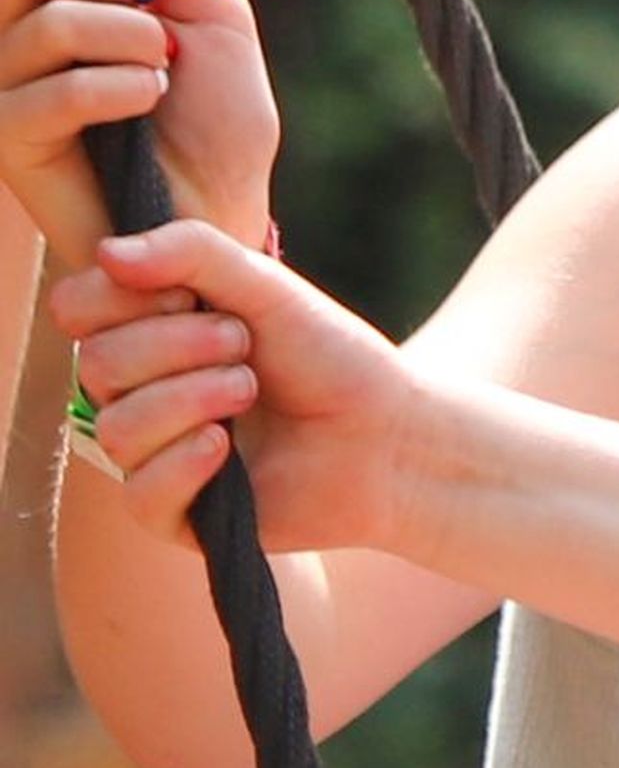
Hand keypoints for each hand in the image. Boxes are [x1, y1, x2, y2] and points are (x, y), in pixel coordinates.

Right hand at [0, 0, 277, 267]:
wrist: (222, 207)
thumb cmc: (216, 117)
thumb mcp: (211, 12)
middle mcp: (8, 31)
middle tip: (148, 4)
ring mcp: (2, 85)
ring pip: (45, 22)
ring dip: (129, 38)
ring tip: (159, 67)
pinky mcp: (9, 141)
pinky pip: (55, 90)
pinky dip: (122, 88)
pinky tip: (144, 103)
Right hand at [65, 223, 413, 552]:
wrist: (393, 434)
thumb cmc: (331, 356)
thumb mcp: (266, 286)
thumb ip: (192, 252)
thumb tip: (106, 252)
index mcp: (147, 334)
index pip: (76, 308)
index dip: (124, 297)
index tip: (189, 296)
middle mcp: (138, 394)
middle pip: (95, 365)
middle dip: (177, 345)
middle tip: (244, 344)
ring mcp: (153, 455)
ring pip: (116, 427)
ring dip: (192, 398)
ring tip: (252, 391)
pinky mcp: (178, 514)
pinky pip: (140, 494)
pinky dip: (184, 462)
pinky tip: (227, 447)